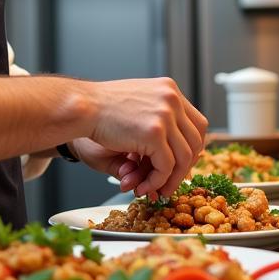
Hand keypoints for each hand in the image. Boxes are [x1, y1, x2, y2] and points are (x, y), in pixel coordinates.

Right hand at [81, 77, 207, 197]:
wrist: (82, 107)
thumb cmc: (101, 110)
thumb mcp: (137, 107)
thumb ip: (157, 125)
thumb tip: (175, 160)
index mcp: (169, 89)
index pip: (197, 123)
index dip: (192, 147)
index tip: (181, 164)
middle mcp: (172, 98)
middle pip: (196, 140)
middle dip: (185, 167)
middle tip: (169, 182)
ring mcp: (165, 114)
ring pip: (184, 156)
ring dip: (170, 179)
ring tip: (155, 190)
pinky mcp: (155, 132)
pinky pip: (166, 166)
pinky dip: (156, 181)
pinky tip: (143, 185)